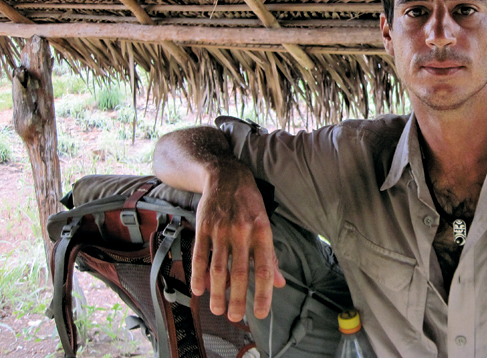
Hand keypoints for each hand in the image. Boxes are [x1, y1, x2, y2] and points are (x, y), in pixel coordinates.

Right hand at [191, 159, 285, 321]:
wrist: (226, 176)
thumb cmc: (249, 203)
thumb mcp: (265, 224)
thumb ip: (271, 255)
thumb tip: (280, 283)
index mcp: (262, 232)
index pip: (265, 268)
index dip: (263, 293)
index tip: (260, 313)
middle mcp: (243, 232)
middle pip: (240, 272)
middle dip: (237, 299)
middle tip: (234, 317)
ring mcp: (222, 229)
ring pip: (219, 267)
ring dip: (217, 292)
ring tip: (217, 309)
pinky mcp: (204, 227)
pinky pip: (200, 255)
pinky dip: (199, 274)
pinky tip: (199, 289)